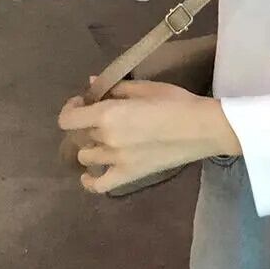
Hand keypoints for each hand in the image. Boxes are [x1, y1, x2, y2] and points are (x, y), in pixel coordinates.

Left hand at [58, 79, 239, 194]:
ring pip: (86, 156)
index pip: (68, 118)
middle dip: (87, 122)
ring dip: (91, 145)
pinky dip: (90, 181)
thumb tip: (92, 83)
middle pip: (80, 134)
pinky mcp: (128, 175)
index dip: (71, 108)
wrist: (201, 128)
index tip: (83, 101)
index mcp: (108, 114)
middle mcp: (106, 138)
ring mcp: (116, 160)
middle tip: (102, 116)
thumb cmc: (176, 102)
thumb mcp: (147, 88)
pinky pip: (99, 185)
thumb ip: (116, 88)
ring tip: (105, 139)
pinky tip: (89, 175)